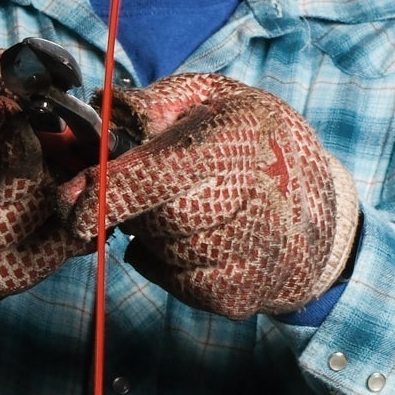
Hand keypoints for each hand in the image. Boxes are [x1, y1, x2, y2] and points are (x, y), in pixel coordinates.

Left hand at [60, 73, 359, 318]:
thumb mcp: (213, 97)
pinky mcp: (240, 297)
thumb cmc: (253, 139)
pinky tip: (196, 235)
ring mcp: (251, 256)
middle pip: (158, 217)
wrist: (322, 210)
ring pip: (161, 250)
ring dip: (153, 229)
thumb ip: (156, 102)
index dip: (113, 191)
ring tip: (185, 203)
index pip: (165, 174)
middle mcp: (255, 200)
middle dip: (132, 205)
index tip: (72, 204)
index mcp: (241, 137)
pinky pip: (174, 282)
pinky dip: (168, 261)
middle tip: (145, 184)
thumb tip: (101, 110)